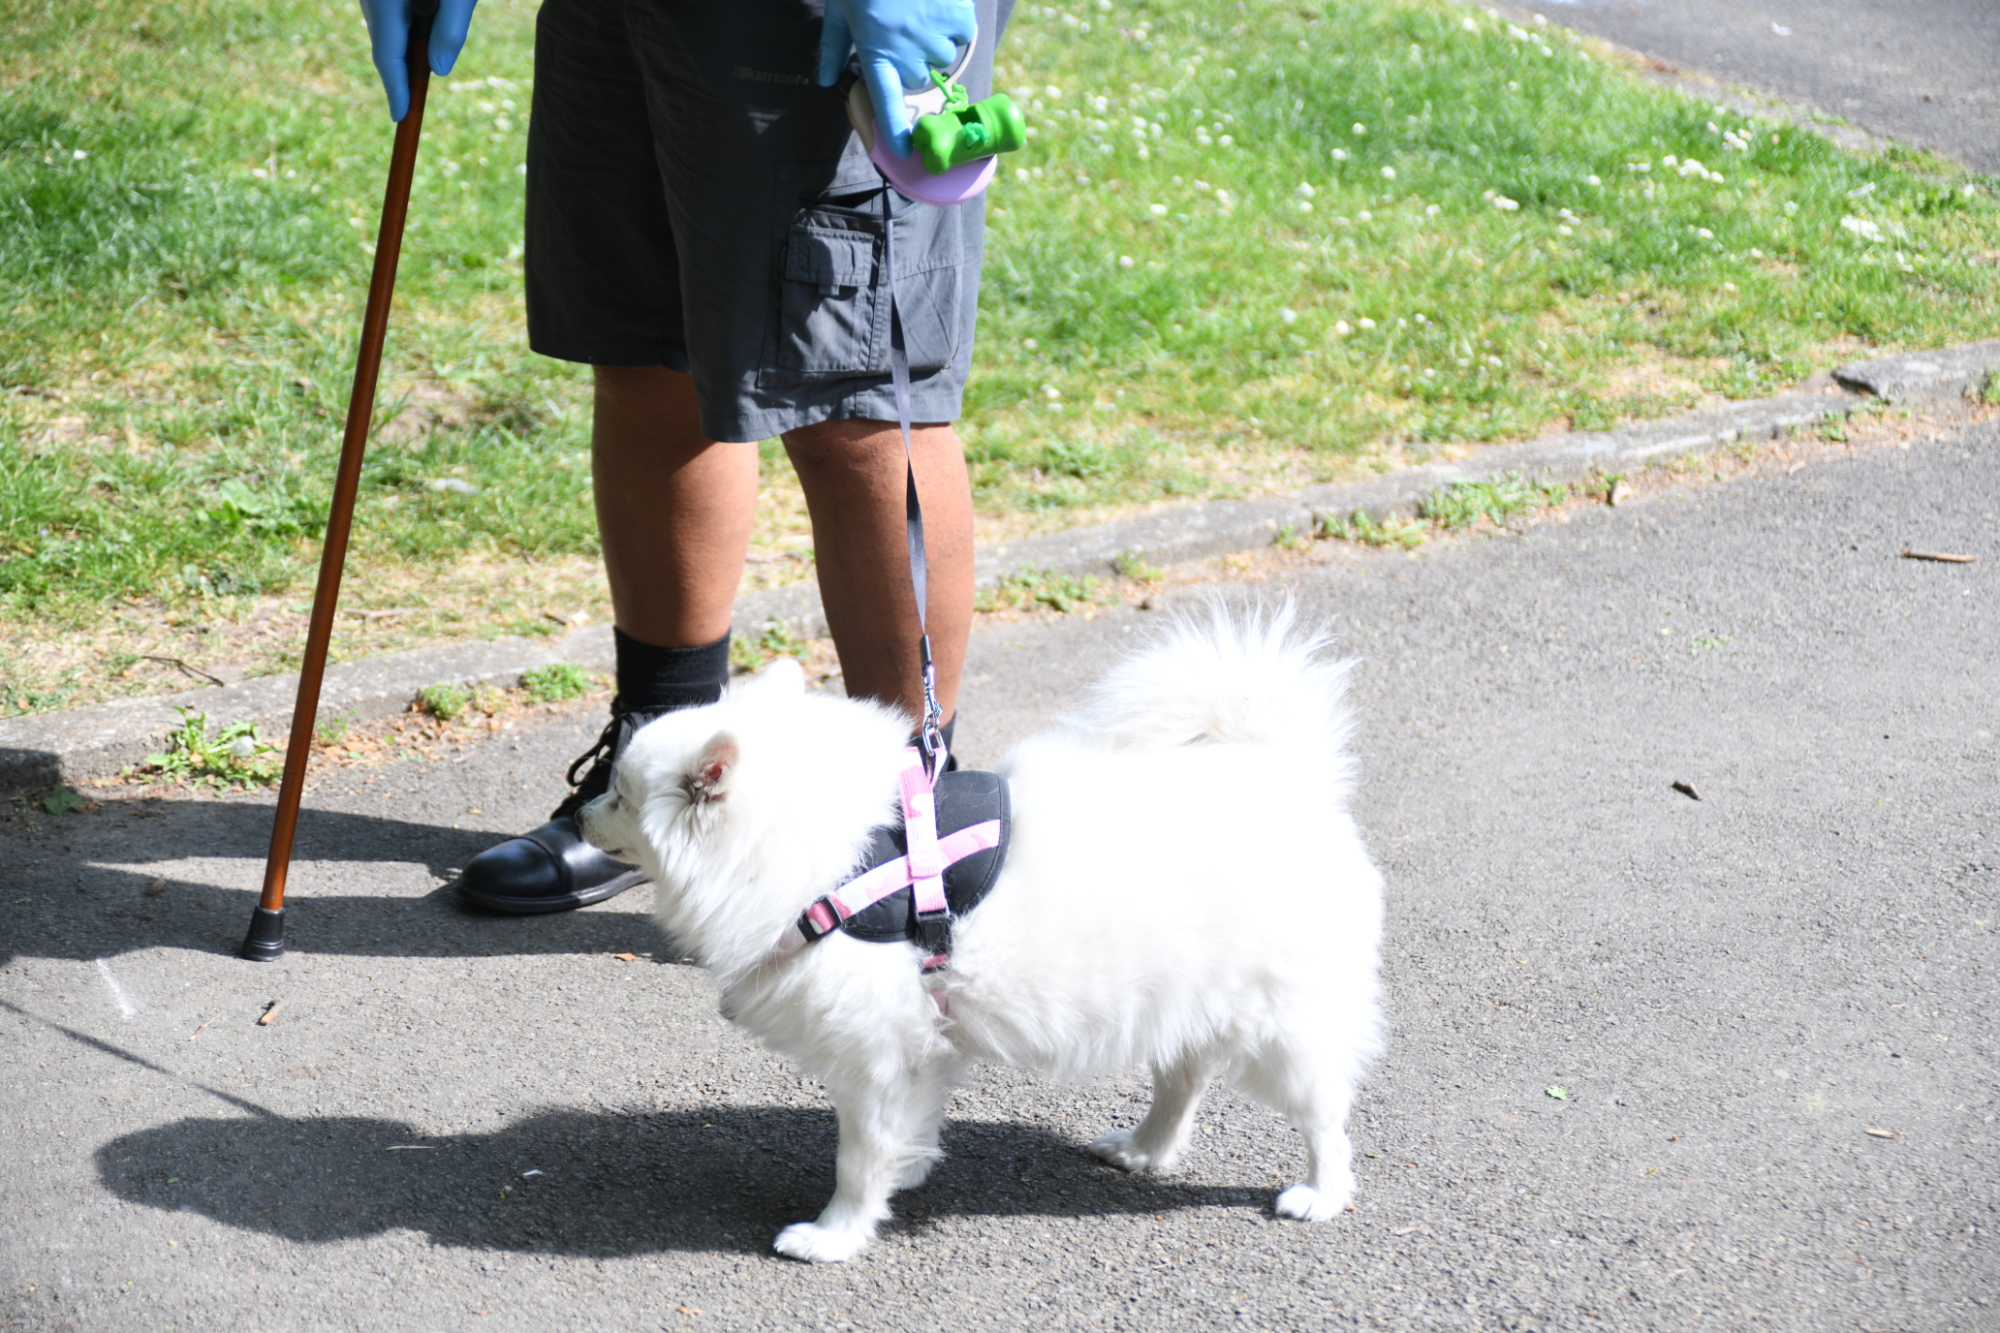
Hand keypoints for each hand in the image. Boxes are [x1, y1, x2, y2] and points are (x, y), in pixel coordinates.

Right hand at [359, 0, 478, 121]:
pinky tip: (425, 22)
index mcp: (384, 2)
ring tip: (428, 51)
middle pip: (384, 43)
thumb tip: (439, 71)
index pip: (386, 56)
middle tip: (414, 97)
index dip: (394, 89)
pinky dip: (404, 26)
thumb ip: (450, 32)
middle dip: (402, 70)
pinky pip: (388, 13)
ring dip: (405, 45)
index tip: (399, 116)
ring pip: (385, 27)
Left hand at [817, 0, 975, 157]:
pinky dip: (954, 20)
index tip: (906, 151)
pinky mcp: (957, 16)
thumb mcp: (838, 11)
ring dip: (935, 40)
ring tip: (920, 10)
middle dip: (912, 61)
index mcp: (874, 50)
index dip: (896, 129)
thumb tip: (824, 81)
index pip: (886, 101)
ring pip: (943, 55)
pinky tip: (938, 1)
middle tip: (902, 29)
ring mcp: (933, 35)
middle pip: (917, 77)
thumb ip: (831, 47)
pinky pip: (962, 32)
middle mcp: (905, 50)